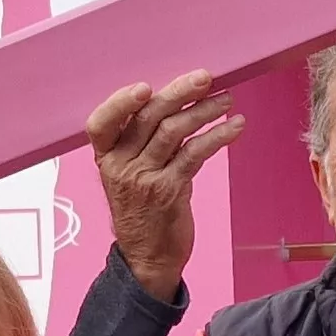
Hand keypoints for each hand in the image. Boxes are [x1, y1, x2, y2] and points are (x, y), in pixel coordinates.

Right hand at [86, 71, 241, 300]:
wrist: (147, 258)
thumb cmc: (142, 210)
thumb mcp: (131, 174)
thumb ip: (144, 142)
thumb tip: (178, 102)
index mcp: (105, 157)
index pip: (100, 123)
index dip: (119, 103)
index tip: (145, 86)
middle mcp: (120, 166)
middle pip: (147, 118)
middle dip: (179, 93)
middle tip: (205, 77)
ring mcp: (144, 179)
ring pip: (174, 132)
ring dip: (204, 111)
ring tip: (227, 99)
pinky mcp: (170, 191)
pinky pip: (196, 155)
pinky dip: (218, 137)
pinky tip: (235, 126)